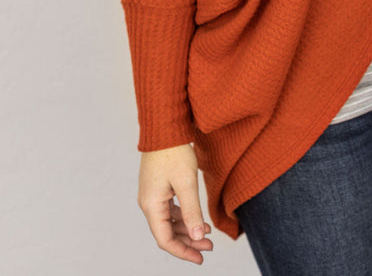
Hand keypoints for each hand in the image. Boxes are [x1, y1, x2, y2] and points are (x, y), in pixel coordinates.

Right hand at [138, 143, 212, 264]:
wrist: (165, 127)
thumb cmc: (174, 152)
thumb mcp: (186, 183)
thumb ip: (192, 212)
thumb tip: (198, 236)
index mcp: (151, 205)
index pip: (165, 240)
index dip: (183, 251)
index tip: (201, 258)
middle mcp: (148, 203)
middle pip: (167, 232)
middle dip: (189, 242)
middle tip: (209, 246)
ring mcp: (152, 195)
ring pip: (169, 222)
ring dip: (187, 229)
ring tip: (207, 234)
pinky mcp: (158, 187)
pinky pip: (169, 210)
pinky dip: (183, 216)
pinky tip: (197, 218)